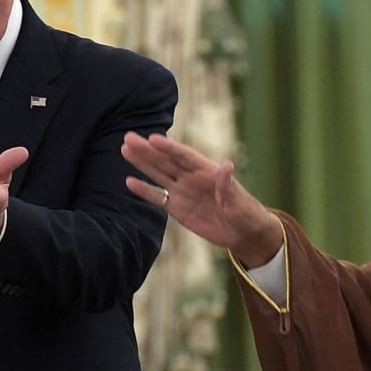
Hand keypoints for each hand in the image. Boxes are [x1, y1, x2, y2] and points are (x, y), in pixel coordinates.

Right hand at [120, 132, 284, 267]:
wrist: (243, 233)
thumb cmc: (245, 213)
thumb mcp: (238, 200)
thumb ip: (227, 184)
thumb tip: (226, 165)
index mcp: (206, 171)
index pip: (184, 156)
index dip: (169, 148)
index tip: (153, 139)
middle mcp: (191, 178)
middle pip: (166, 161)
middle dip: (147, 150)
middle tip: (128, 138)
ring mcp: (183, 192)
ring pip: (159, 174)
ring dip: (142, 163)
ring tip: (125, 149)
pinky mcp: (178, 208)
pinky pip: (158, 198)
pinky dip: (145, 190)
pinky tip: (129, 182)